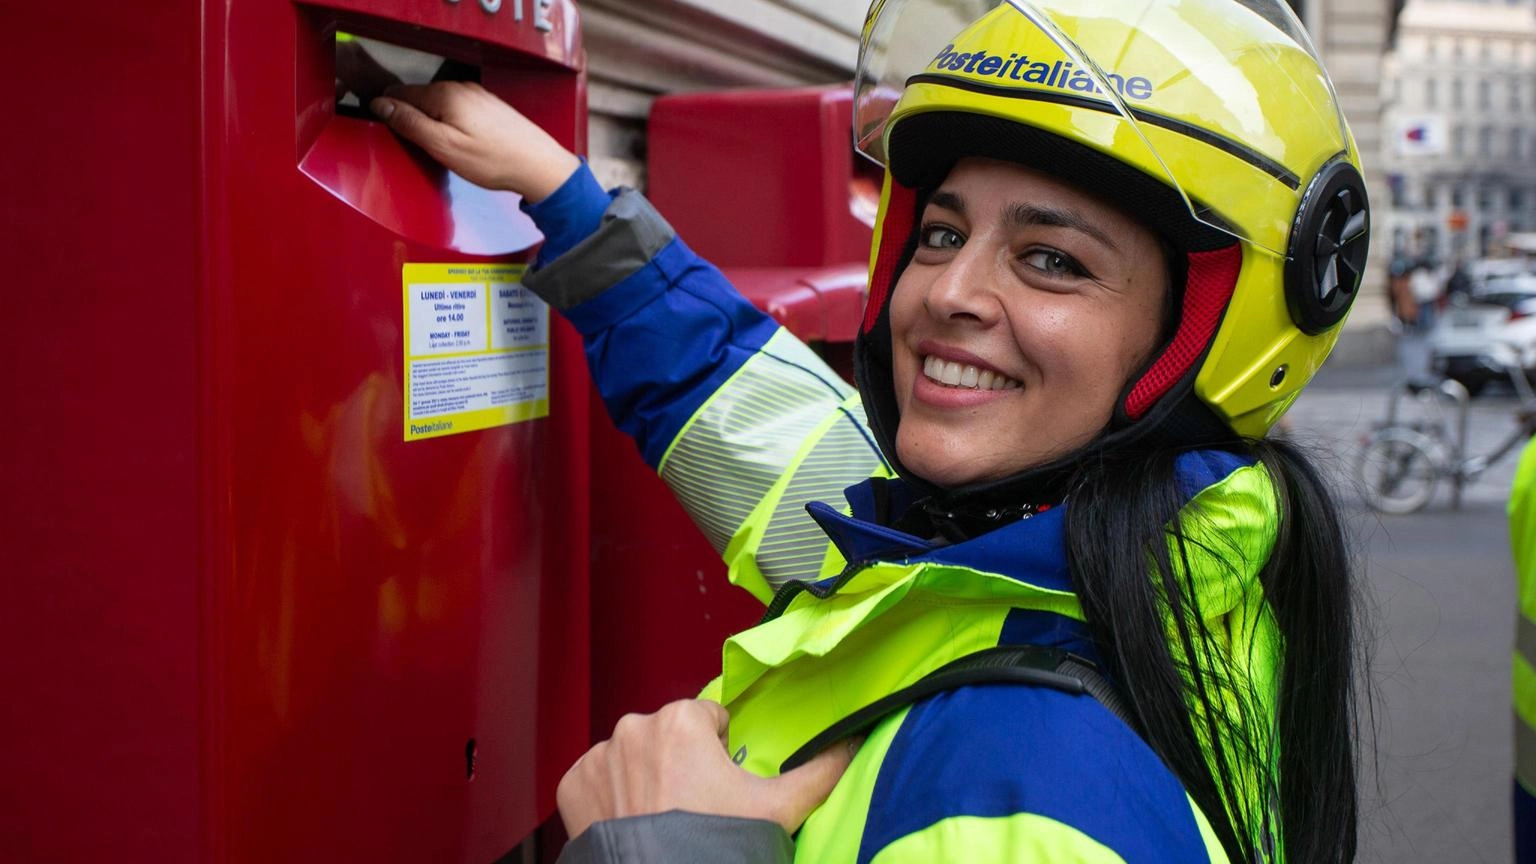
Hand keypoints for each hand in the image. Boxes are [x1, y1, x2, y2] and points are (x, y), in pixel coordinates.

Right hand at [370, 81, 580, 202]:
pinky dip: (453, 126)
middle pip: (420, 99)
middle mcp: (460, 87)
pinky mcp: (489, 107)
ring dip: (434, 124)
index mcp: (444, 94)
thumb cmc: (493, 160)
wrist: (538, 165)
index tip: (391, 134)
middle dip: (413, 120)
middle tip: (422, 149)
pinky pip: (459, 112)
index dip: (390, 114)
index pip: (399, 94)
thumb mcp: (443, 146)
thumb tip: (381, 105)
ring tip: (445, 150)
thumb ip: (410, 123)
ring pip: (440, 106)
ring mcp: (477, 96)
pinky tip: (463, 145)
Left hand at [556, 699, 856, 839]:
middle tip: (695, 809)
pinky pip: (599, 780)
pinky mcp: (573, 786)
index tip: (721, 788)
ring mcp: (598, 756)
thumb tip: (850, 744)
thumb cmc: (717, 845)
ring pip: (633, 756)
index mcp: (681, 719)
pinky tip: (632, 826)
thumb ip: (819, 771)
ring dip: (646, 779)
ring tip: (663, 821)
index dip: (721, 753)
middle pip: (669, 735)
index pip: (709, 719)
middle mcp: (633, 727)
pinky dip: (612, 798)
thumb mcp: (779, 809)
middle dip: (681, 764)